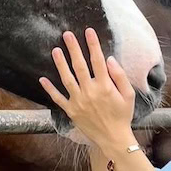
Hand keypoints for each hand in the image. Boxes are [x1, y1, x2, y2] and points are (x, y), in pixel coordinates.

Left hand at [39, 28, 135, 151]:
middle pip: (79, 66)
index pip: (97, 61)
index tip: (88, 31)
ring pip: (66, 79)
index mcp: (105, 86)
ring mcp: (78, 101)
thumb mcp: (128, 95)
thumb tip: (109, 59)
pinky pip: (58, 98)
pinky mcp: (71, 111)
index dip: (93, 45)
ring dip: (60, 64)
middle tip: (67, 34)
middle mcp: (90, 92)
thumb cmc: (122, 115)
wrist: (113, 138)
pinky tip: (42, 79)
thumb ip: (119, 76)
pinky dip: (50, 89)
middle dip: (73, 48)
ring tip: (55, 50)